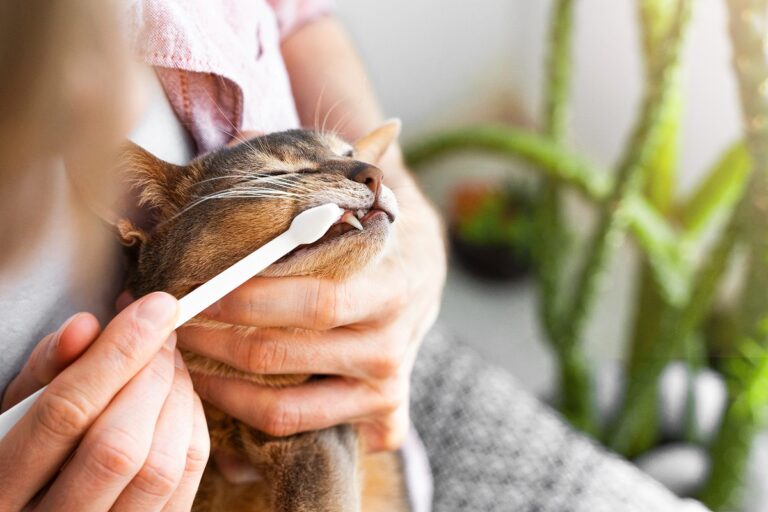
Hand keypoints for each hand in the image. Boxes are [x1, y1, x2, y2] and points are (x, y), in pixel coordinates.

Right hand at [0, 293, 209, 510]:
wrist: (40, 502)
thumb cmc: (22, 447)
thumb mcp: (15, 408)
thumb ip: (47, 369)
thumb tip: (86, 326)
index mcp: (0, 489)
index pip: (65, 414)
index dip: (117, 354)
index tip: (154, 307)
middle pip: (119, 447)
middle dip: (152, 376)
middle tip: (162, 332)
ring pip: (161, 468)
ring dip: (177, 399)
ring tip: (169, 360)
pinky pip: (187, 481)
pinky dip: (192, 428)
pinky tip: (179, 397)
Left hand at [181, 152, 445, 451]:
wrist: (423, 270)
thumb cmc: (373, 231)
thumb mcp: (358, 199)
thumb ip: (309, 174)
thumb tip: (246, 137)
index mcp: (391, 285)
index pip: (312, 301)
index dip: (246, 299)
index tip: (193, 288)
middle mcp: (391, 343)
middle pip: (286, 353)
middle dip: (214, 339)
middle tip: (169, 323)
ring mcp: (386, 385)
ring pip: (287, 407)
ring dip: (220, 388)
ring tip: (182, 361)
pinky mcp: (379, 414)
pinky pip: (302, 431)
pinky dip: (255, 427)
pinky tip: (224, 400)